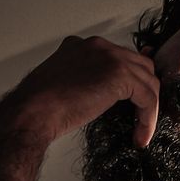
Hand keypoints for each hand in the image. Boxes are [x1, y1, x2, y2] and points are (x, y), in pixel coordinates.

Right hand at [0, 35, 161, 149]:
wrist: (31, 113)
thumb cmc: (41, 108)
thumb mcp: (68, 86)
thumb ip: (90, 81)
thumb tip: (110, 94)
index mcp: (83, 45)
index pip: (120, 58)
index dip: (131, 81)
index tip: (137, 101)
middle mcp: (98, 45)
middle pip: (139, 66)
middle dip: (145, 92)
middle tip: (141, 117)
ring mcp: (110, 57)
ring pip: (148, 81)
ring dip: (148, 109)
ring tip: (141, 131)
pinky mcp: (119, 75)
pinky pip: (147, 97)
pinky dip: (148, 118)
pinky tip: (140, 136)